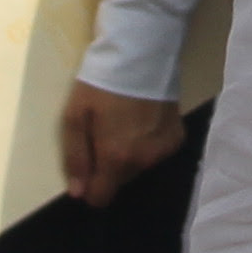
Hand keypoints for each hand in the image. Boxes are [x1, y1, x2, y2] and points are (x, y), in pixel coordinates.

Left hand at [62, 80, 189, 205]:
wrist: (141, 54)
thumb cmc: (101, 84)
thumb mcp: (74, 117)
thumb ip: (76, 158)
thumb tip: (78, 194)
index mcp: (116, 159)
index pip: (101, 198)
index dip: (90, 188)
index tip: (87, 167)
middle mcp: (143, 161)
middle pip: (120, 180)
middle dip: (110, 166)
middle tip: (104, 133)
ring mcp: (163, 150)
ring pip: (139, 167)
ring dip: (129, 155)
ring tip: (124, 123)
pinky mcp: (177, 137)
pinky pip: (156, 153)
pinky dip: (148, 143)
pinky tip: (143, 120)